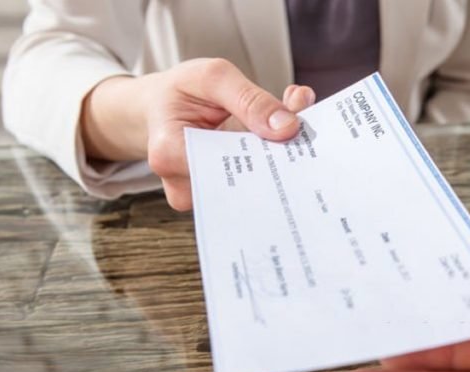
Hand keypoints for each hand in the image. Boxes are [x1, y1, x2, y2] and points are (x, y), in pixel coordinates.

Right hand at [81, 58, 315, 209]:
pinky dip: (275, 160)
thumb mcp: (212, 78)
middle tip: (306, 130)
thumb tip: (287, 127)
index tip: (295, 132)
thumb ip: (250, 99)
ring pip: (256, 186)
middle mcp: (186, 184)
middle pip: (246, 182)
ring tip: (297, 126)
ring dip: (280, 156)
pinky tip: (286, 136)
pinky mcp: (224, 196)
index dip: (265, 151)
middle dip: (279, 155)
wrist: (163, 106)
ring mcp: (205, 195)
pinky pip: (257, 184)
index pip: (227, 165)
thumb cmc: (182, 91)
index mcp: (170, 153)